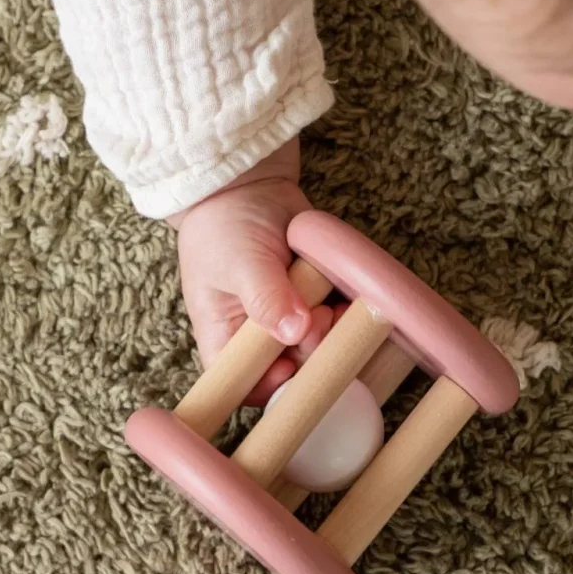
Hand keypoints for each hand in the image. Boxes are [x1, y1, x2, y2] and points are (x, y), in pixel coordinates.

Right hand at [167, 139, 337, 404]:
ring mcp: (287, 321)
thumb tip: (295, 331)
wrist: (248, 187)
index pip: (244, 386)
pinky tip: (348, 301)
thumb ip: (265, 298)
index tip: (294, 363)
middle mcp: (256, 338)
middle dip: (311, 351)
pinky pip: (333, 322)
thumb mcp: (240, 260)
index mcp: (224, 338)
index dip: (272, 387)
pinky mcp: (312, 303)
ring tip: (334, 307)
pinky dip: (344, 316)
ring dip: (332, 334)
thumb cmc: (225, 225)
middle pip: (290, 371)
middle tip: (318, 317)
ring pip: (317, 349)